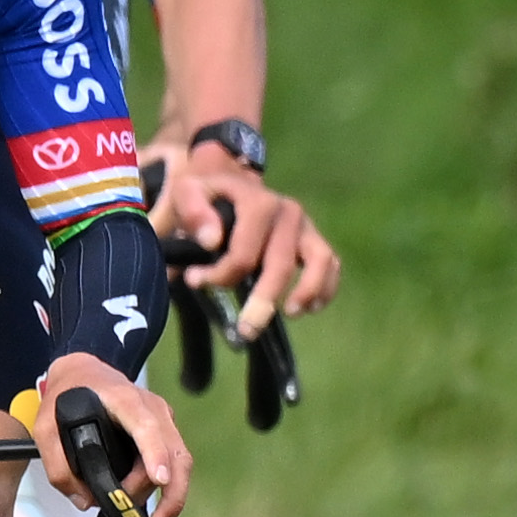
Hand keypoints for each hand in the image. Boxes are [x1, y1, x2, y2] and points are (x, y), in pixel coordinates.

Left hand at [30, 355, 189, 516]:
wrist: (83, 372)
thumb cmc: (67, 396)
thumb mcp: (45, 427)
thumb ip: (57, 465)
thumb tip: (84, 501)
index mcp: (123, 401)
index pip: (146, 428)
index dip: (154, 454)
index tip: (158, 479)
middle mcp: (152, 408)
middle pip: (174, 452)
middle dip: (170, 492)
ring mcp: (164, 418)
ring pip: (181, 461)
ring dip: (172, 495)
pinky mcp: (166, 430)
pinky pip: (176, 461)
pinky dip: (170, 488)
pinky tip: (157, 508)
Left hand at [157, 133, 336, 325]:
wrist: (227, 185)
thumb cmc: (204, 198)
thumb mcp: (186, 194)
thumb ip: (192, 212)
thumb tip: (211, 240)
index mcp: (256, 200)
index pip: (244, 251)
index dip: (219, 274)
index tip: (193, 282)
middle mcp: (287, 211)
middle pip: (280, 263)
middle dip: (263, 300)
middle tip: (246, 331)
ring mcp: (304, 226)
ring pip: (319, 261)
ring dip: (306, 291)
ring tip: (289, 314)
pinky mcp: (314, 239)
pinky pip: (330, 264)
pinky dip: (325, 287)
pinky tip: (308, 308)